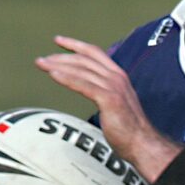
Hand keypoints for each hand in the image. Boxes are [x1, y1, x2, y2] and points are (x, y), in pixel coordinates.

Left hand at [34, 35, 179, 181]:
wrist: (142, 143)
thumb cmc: (128, 129)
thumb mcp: (116, 103)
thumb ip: (104, 92)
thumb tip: (89, 90)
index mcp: (119, 76)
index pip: (95, 53)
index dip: (76, 45)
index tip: (58, 41)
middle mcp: (117, 78)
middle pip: (84, 60)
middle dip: (60, 57)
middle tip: (41, 60)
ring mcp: (114, 87)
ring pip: (81, 70)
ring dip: (58, 65)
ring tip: (41, 64)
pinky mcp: (109, 99)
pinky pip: (83, 85)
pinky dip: (67, 78)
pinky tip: (53, 75)